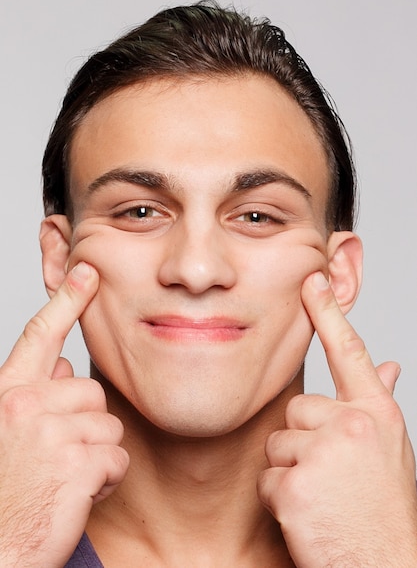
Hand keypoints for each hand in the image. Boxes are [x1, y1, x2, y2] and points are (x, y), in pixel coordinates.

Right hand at [0, 263, 128, 566]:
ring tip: (62, 479)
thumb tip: (65, 365)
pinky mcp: (76, 463)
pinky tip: (75, 496)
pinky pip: (116, 459)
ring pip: (109, 427)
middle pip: (93, 393)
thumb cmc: (5, 493)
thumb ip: (35, 395)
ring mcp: (50, 433)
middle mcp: (25, 405)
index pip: (40, 335)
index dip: (66, 301)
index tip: (87, 272)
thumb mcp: (9, 433)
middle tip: (57, 460)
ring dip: (96, 457)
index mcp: (7, 394)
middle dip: (86, 426)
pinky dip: (105, 481)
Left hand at [258, 271, 416, 566]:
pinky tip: (308, 516)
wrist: (385, 567)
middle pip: (296, 409)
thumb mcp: (391, 451)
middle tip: (331, 477)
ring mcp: (324, 454)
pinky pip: (267, 478)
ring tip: (323, 497)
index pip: (349, 352)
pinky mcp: (295, 486)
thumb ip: (381, 402)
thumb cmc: (385, 511)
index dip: (328, 313)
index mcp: (377, 414)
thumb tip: (389, 365)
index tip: (313, 279)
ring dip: (291, 472)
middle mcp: (354, 425)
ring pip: (277, 443)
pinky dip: (280, 500)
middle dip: (304, 441)